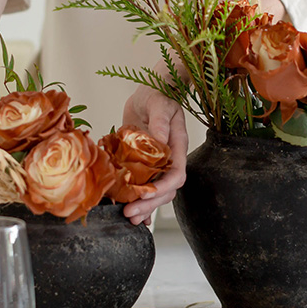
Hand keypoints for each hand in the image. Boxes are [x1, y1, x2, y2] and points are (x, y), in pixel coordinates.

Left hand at [121, 85, 187, 226]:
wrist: (151, 91)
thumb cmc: (158, 94)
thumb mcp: (158, 105)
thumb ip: (160, 122)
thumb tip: (159, 141)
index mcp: (177, 146)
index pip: (176, 174)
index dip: (163, 187)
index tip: (148, 195)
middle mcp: (169, 158)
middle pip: (165, 189)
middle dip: (149, 204)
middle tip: (130, 214)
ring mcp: (156, 163)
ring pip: (155, 191)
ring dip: (144, 206)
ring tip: (129, 216)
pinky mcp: (143, 162)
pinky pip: (144, 184)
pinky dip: (139, 199)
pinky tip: (132, 210)